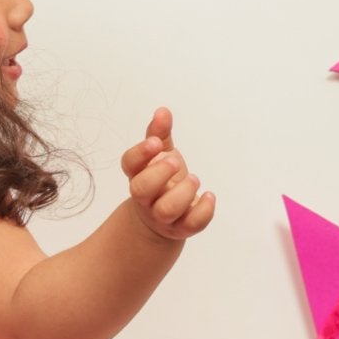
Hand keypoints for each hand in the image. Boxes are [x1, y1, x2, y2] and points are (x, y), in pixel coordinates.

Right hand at [119, 105, 215, 242]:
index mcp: (138, 175)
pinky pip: (192, 224)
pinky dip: (204, 210)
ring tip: (194, 179)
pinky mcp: (181, 228)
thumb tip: (162, 111)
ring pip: (166, 210)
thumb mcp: (161, 155)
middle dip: (159, 173)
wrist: (163, 219)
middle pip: (141, 190)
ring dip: (182, 193)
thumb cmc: (162, 180)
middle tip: (176, 162)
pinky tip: (209, 196)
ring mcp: (163, 216)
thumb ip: (159, 134)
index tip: (156, 143)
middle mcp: (146, 198)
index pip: (129, 164)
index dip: (141, 153)